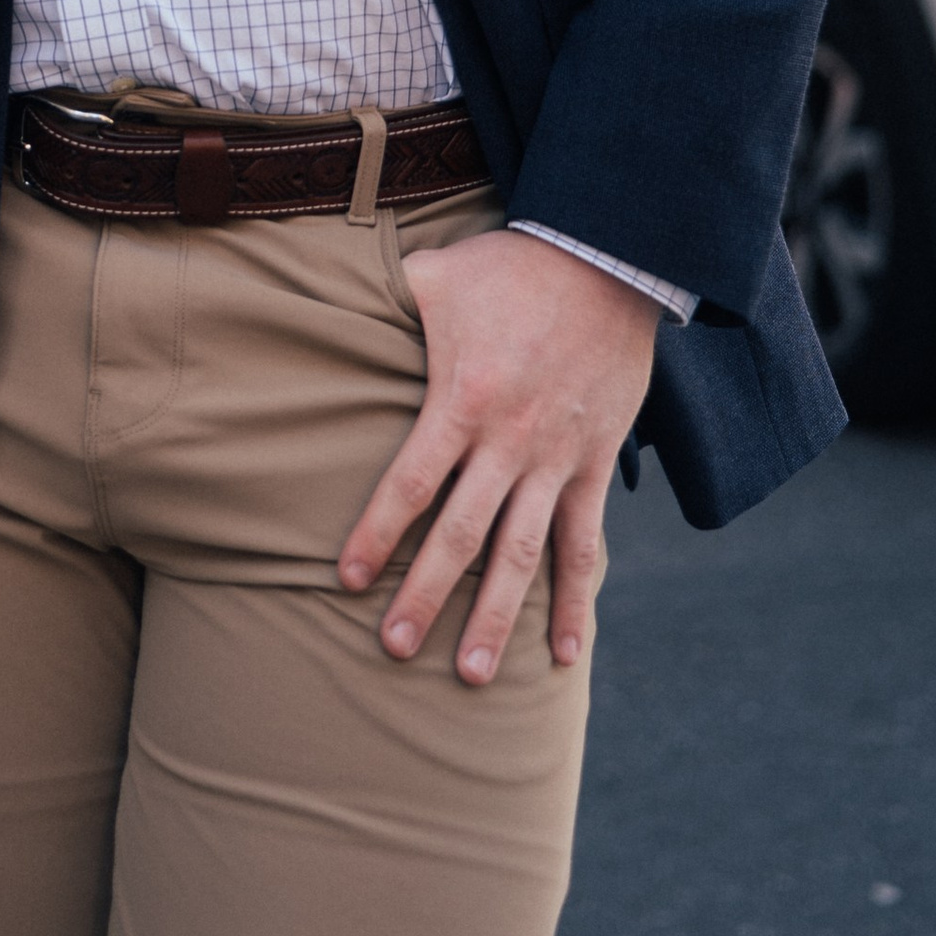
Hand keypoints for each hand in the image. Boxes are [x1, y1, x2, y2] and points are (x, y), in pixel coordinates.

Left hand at [337, 227, 658, 681]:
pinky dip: (576, 601)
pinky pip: (586, 545)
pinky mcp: (596, 464)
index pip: (410, 482)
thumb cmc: (509, 265)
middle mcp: (509, 441)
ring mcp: (557, 459)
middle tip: (393, 650)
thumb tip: (328, 297)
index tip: (347, 579)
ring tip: (472, 677)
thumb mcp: (437, 273)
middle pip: (460, 535)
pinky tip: (564, 654)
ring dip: (497, 618)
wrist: (606, 259)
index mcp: (463, 400)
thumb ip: (387, 300)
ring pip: (522, 555)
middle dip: (425, 597)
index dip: (377, 533)